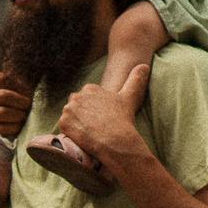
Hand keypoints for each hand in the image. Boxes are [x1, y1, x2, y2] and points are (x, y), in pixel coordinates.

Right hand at [0, 74, 30, 144]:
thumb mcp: (0, 106)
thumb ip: (10, 95)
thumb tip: (30, 85)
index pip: (1, 78)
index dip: (18, 83)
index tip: (29, 90)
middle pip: (4, 95)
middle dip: (21, 102)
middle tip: (30, 108)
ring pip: (4, 112)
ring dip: (19, 116)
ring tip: (24, 120)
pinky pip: (1, 127)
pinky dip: (13, 128)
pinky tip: (17, 130)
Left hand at [57, 59, 150, 179]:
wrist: (116, 141)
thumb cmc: (123, 120)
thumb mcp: (130, 97)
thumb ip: (135, 80)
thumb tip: (144, 66)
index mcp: (90, 88)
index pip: (86, 99)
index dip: (94, 110)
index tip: (102, 118)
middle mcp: (77, 96)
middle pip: (76, 106)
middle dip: (83, 114)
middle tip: (95, 126)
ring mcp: (69, 110)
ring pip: (70, 116)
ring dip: (76, 123)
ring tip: (90, 131)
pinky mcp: (63, 123)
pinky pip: (64, 127)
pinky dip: (71, 132)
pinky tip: (83, 136)